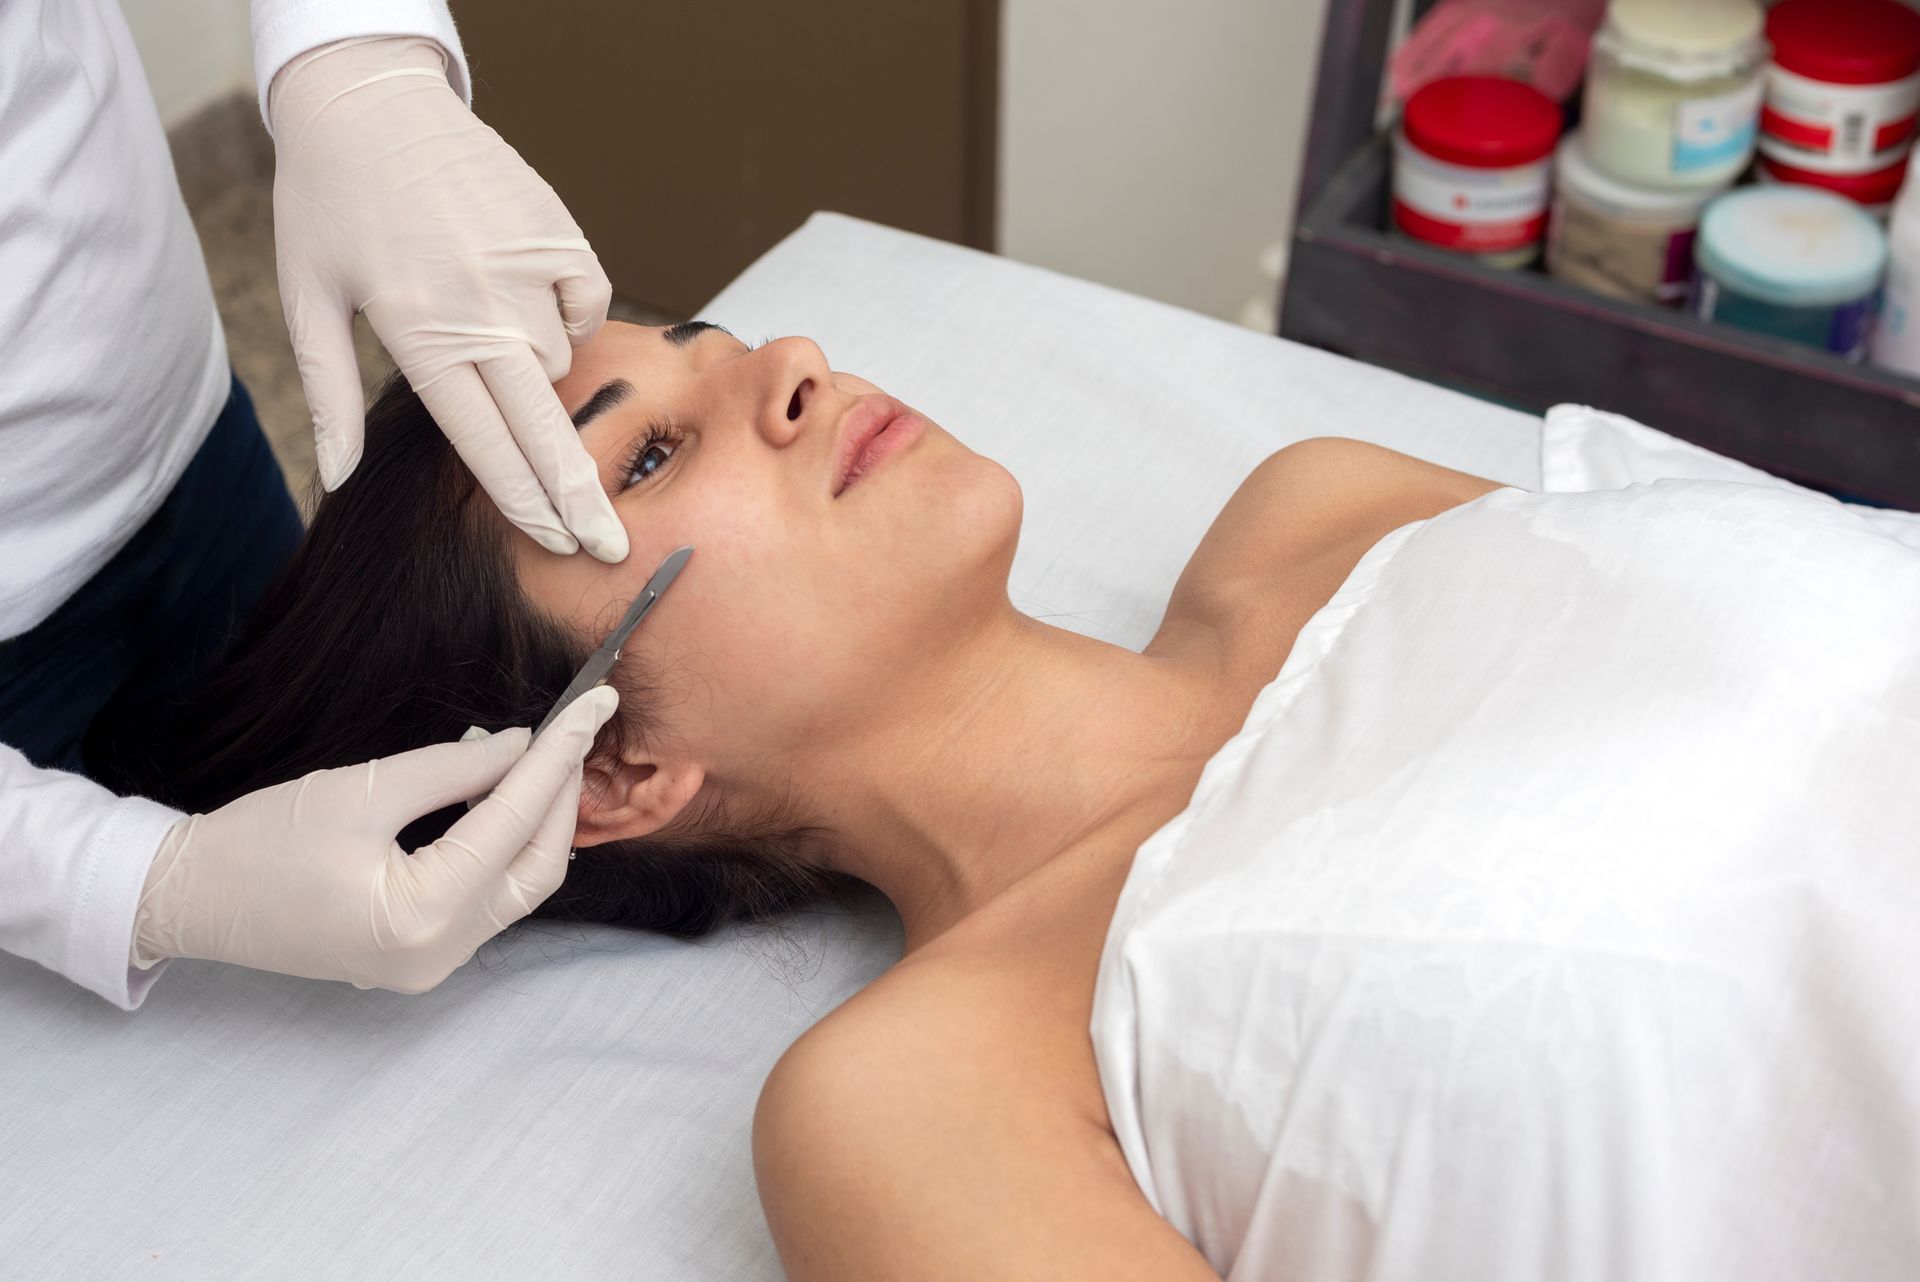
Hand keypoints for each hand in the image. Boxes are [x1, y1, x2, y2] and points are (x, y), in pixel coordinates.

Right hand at [132, 689, 617, 993]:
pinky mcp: (423, 959)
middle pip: (538, 866)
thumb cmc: (260, 842)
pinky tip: (506, 799)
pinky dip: (506, 849)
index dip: (558, 759)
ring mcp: (434, 967)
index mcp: (423, 914)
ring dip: (539, 822)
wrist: (190, 901)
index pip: (515, 823)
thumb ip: (453, 768)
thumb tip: (522, 747)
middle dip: (562, 793)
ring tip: (548, 757)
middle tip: (579, 728)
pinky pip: (489, 900)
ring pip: (520, 887)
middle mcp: (440, 954)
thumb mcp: (363, 789)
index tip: (593, 708)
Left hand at [269, 36, 627, 561]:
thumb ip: (328, 396)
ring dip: (544, 378)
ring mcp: (528, 268)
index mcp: (419, 335)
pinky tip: (533, 302)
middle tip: (610, 547)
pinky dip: (571, 315)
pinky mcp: (559, 233)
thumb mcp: (307, 300)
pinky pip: (589, 302)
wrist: (370, 101)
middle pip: (545, 429)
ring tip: (502, 347)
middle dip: (579, 497)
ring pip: (562, 362)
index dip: (525, 504)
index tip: (559, 545)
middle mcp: (482, 308)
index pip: (485, 445)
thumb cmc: (329, 202)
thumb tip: (337, 480)